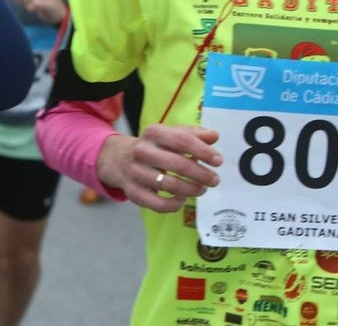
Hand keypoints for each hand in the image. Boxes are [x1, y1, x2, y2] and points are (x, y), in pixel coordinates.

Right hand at [97, 124, 221, 212]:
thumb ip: (193, 134)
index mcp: (153, 133)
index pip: (181, 140)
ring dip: (190, 189)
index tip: (218, 161)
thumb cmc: (154, 147)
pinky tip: (182, 200)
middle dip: (201, 174)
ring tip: (202, 189)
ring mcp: (136, 172)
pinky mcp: (133, 192)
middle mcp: (142, 151)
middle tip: (214, 180)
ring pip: (168, 185)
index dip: (203, 151)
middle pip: (176, 164)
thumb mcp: (170, 134)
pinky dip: (174, 205)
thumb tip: (214, 136)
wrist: (119, 159)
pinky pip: (157, 204)